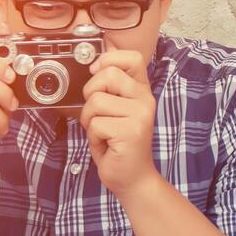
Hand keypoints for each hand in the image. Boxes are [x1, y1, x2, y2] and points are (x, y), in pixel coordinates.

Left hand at [80, 48, 156, 195]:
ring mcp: (140, 115)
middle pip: (108, 75)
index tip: (97, 73)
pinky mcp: (130, 132)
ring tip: (102, 133)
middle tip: (97, 114)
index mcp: (142, 91)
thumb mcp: (116, 110)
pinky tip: (106, 144)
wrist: (133, 178)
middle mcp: (145, 100)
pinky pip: (96, 124)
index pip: (132, 58)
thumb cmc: (118, 144)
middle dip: (91, 94)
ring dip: (89, 120)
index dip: (108, 60)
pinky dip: (93, 136)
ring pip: (96, 101)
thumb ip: (111, 88)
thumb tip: (94, 66)